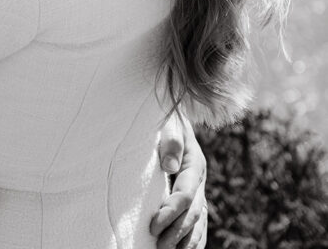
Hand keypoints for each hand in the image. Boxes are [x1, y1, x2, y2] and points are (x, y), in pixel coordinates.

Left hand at [150, 114, 206, 248]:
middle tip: (158, 244)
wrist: (174, 118)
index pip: (186, 195)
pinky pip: (199, 223)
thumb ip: (171, 141)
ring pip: (198, 222)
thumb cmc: (167, 121)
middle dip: (176, 231)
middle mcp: (200, 181)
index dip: (171, 212)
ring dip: (185, 240)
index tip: (153, 224)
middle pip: (193, 213)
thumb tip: (169, 165)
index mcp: (195, 164)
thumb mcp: (169, 124)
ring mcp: (200, 190)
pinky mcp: (195, 197)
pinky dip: (194, 240)